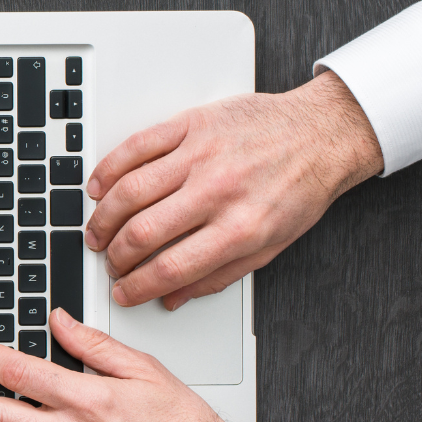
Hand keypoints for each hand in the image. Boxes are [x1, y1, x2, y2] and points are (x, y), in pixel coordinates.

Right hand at [85, 70, 382, 308]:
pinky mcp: (190, 125)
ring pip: (130, 191)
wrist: (322, 133)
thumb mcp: (271, 245)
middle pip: (143, 232)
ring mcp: (201, 155)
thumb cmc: (300, 187)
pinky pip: (136, 147)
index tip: (123, 292)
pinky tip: (99, 187)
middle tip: (110, 263)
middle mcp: (218, 191)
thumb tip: (174, 297)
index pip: (171, 268)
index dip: (136, 286)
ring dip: (103, 219)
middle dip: (116, 257)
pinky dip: (109, 170)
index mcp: (241, 228)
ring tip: (98, 232)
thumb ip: (219, 275)